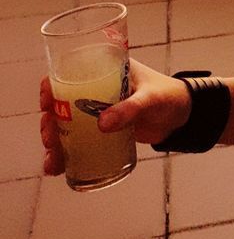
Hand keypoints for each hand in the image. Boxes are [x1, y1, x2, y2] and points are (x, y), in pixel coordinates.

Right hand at [40, 58, 191, 173]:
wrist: (183, 116)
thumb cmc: (169, 96)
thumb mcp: (150, 98)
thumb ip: (130, 109)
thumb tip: (102, 124)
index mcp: (108, 71)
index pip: (71, 72)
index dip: (52, 86)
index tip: (46, 102)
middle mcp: (98, 90)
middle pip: (62, 104)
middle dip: (49, 122)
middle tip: (50, 138)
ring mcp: (98, 112)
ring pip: (66, 126)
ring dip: (54, 141)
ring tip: (52, 160)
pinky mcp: (104, 132)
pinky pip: (79, 142)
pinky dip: (66, 154)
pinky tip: (57, 167)